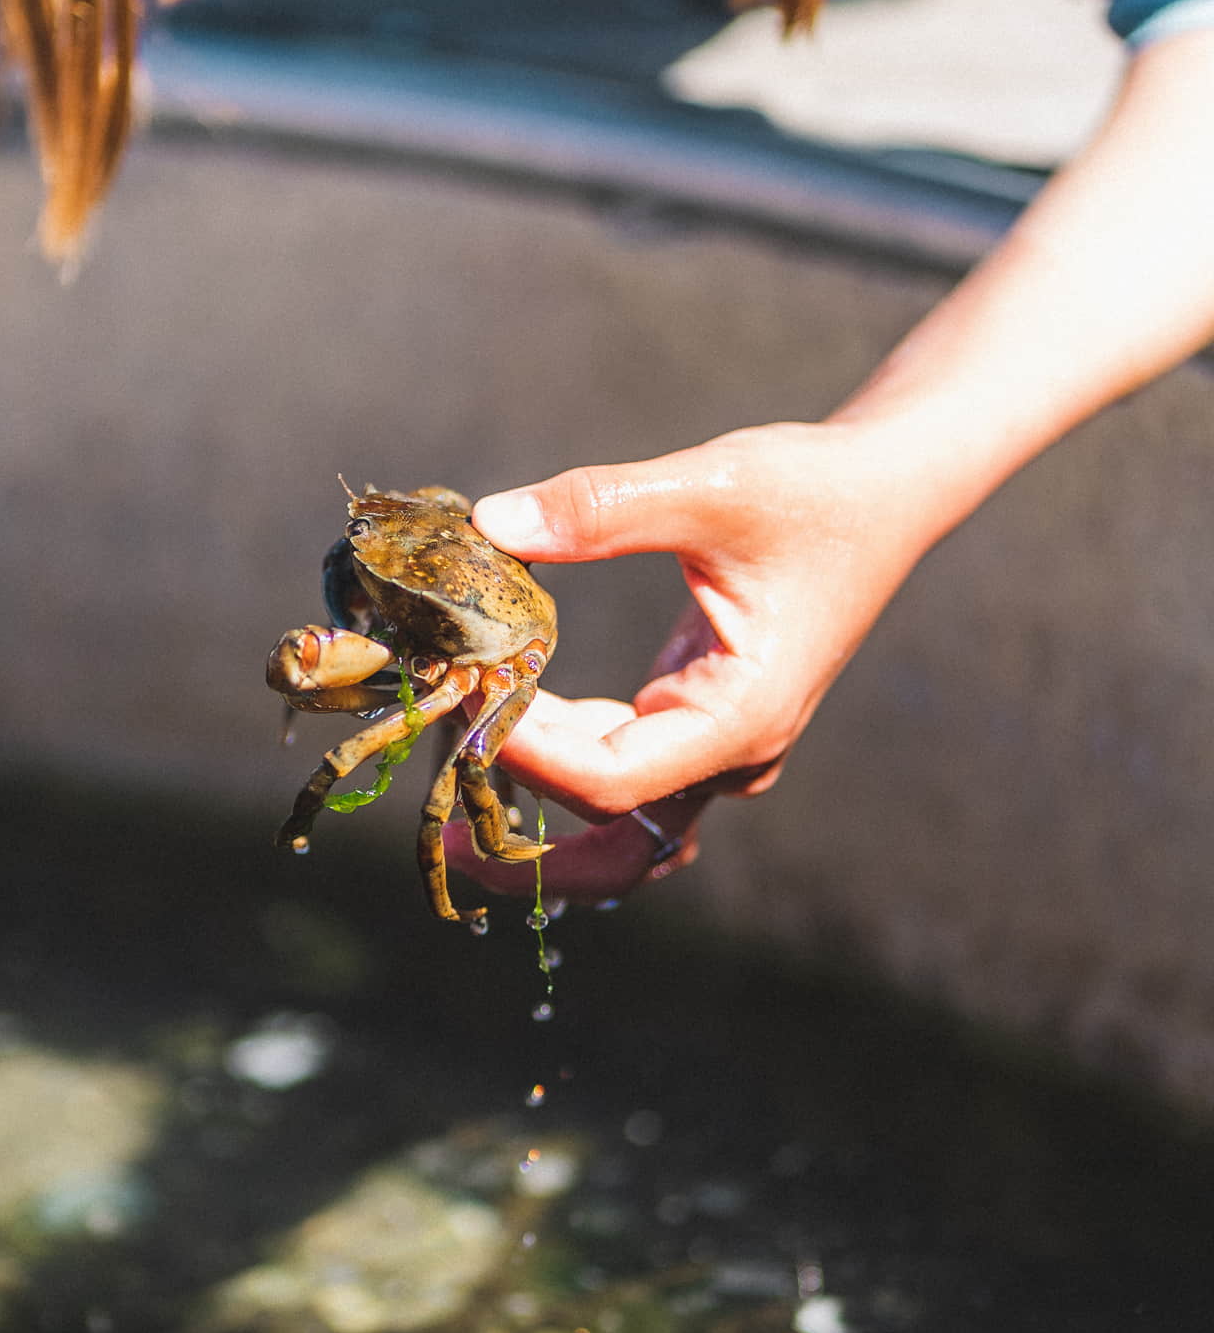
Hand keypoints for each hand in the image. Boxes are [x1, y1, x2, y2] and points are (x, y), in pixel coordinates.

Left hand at [446, 421, 927, 904]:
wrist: (888, 489)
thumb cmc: (815, 488)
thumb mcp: (709, 484)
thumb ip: (598, 507)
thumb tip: (490, 524)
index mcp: (740, 716)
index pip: (608, 778)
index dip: (522, 753)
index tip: (459, 698)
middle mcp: (733, 750)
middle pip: (615, 838)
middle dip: (530, 848)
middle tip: (445, 837)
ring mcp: (720, 743)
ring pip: (620, 816)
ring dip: (543, 810)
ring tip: (458, 773)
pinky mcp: (703, 718)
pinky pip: (624, 767)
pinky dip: (563, 758)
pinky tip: (505, 722)